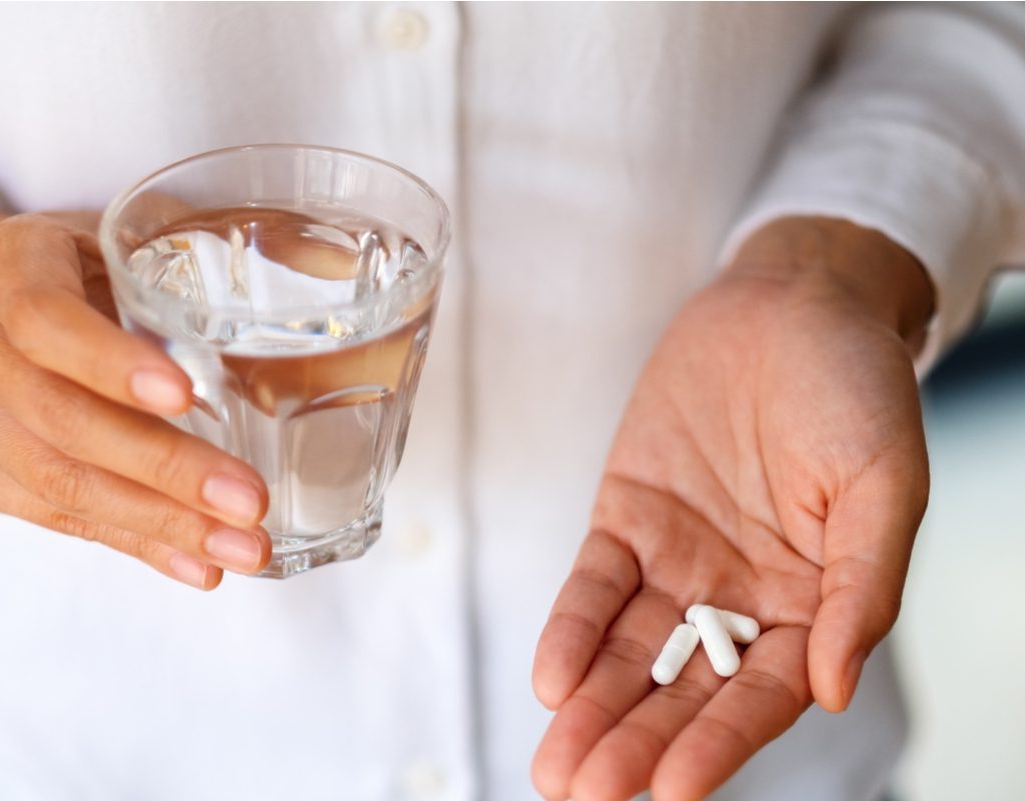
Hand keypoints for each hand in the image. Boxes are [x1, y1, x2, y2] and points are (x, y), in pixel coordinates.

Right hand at [0, 196, 270, 587]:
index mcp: (5, 270)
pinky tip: (198, 563)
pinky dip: (139, 544)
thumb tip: (316, 330)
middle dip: (164, 468)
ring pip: (61, 483)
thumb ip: (185, 278)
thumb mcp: (113, 246)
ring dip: (162, 523)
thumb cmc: (68, 270)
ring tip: (241, 547)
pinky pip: (60, 519)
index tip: (184, 396)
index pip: (45, 321)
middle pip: (61, 419)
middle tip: (248, 501)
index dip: (110, 363)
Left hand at [530, 217, 933, 799]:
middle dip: (635, 741)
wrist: (789, 304)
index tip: (672, 790)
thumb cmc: (854, 387)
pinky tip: (551, 676)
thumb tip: (833, 687)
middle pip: (682, 688)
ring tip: (556, 762)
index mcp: (811, 602)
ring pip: (629, 650)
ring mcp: (679, 560)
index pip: (761, 695)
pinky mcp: (628, 518)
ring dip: (591, 704)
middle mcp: (740, 595)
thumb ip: (859, 587)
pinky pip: (594, 584)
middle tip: (585, 791)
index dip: (718, 743)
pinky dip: (572, 628)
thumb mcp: (882, 485)